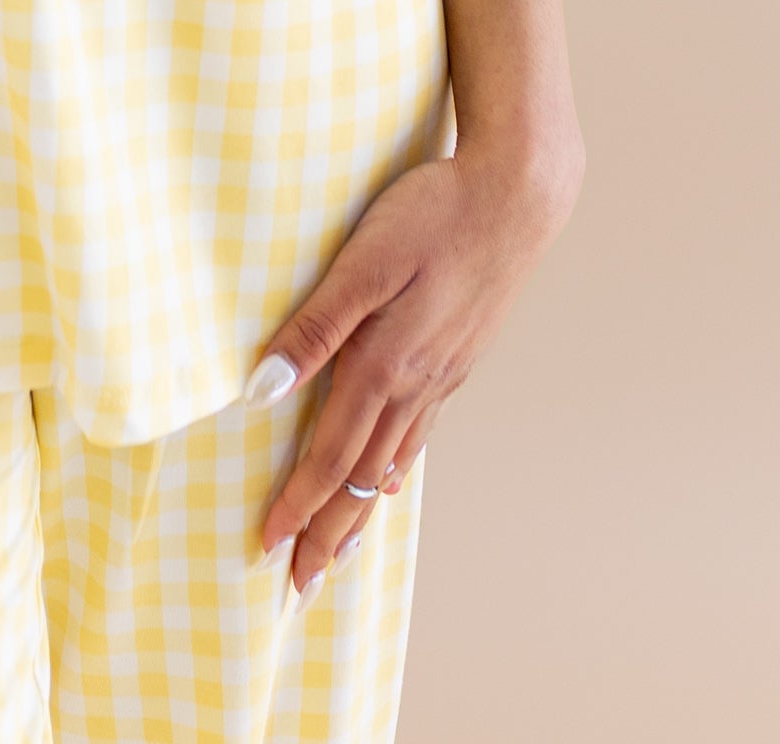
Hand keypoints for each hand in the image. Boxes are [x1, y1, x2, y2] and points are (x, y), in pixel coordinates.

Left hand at [254, 133, 581, 595]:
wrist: (517, 191)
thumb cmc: (432, 212)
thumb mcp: (363, 259)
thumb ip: (313, 325)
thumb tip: (261, 390)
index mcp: (386, 361)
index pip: (331, 452)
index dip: (298, 501)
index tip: (268, 547)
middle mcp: (416, 381)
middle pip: (363, 474)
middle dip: (329, 532)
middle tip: (300, 588)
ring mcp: (443, 372)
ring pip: (394, 460)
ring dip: (362, 510)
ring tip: (340, 551)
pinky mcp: (461, 355)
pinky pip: (421, 430)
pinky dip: (398, 467)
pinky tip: (393, 476)